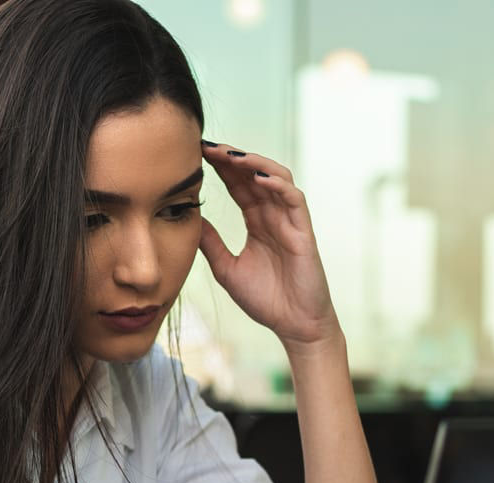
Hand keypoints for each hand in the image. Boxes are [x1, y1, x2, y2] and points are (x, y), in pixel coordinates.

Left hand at [199, 142, 339, 352]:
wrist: (294, 326)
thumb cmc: (265, 300)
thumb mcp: (226, 268)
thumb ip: (211, 242)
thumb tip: (189, 219)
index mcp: (258, 222)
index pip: (239, 185)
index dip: (221, 167)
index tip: (197, 154)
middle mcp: (275, 216)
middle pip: (254, 175)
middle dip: (232, 158)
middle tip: (207, 145)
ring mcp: (291, 221)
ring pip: (276, 178)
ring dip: (254, 163)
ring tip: (230, 155)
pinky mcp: (303, 232)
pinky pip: (294, 199)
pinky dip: (278, 184)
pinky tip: (258, 177)